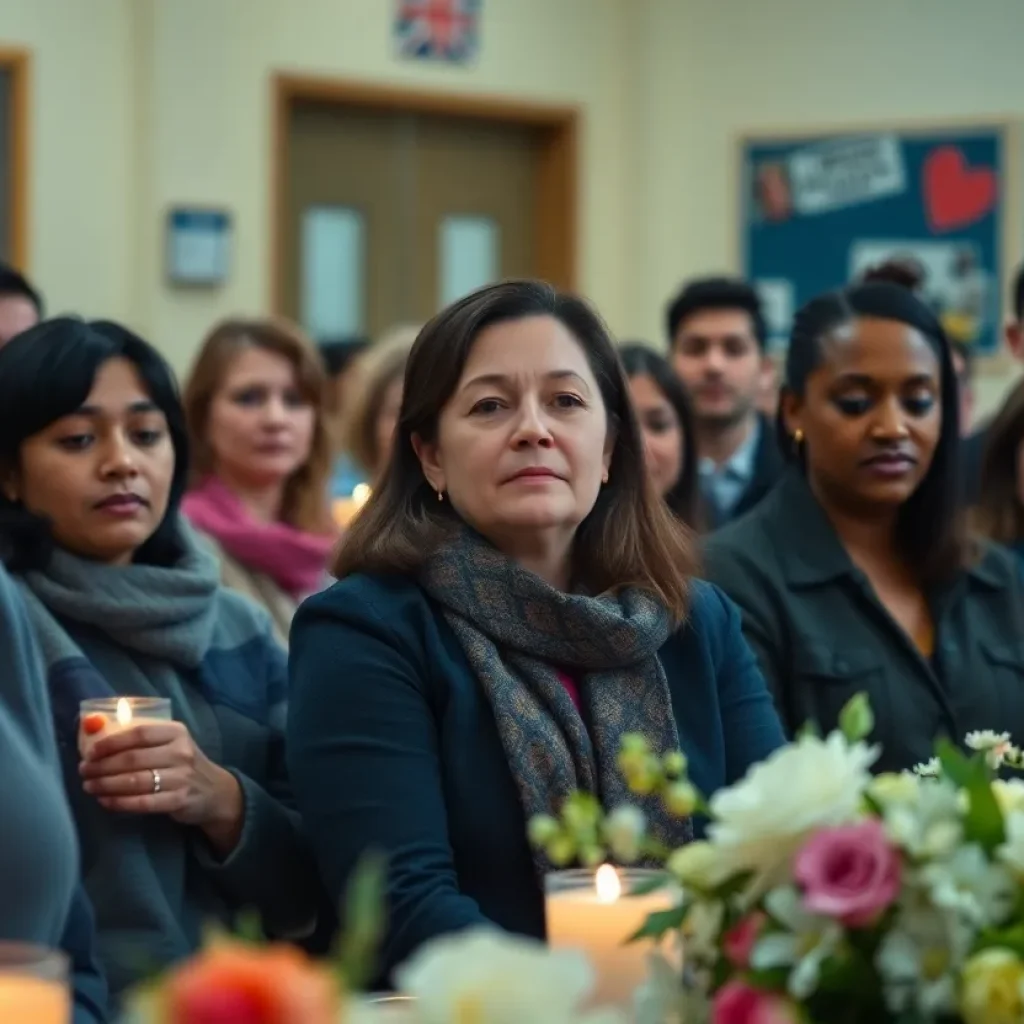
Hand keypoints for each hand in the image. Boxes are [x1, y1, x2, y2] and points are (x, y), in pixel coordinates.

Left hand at [80, 722, 243, 853]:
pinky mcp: (179, 800)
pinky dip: (119, 803)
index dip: (111, 743)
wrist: (214, 790)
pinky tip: (105, 801)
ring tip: (89, 786)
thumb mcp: (172, 743)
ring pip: (135, 781)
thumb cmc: (183, 764)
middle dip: (102, 766)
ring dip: (106, 785)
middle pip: (133, 759)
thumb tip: (98, 737)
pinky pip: (143, 803)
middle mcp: (181, 752)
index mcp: (177, 732)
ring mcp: (181, 777)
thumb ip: (144, 740)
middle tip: (83, 772)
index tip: (90, 752)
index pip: (139, 734)